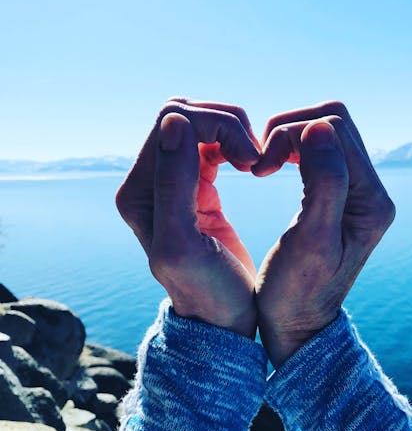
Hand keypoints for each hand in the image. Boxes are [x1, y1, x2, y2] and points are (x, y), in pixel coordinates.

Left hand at [116, 99, 259, 337]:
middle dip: (226, 124)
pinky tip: (251, 164)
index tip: (250, 159)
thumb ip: (174, 185)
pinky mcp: (196, 184)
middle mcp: (149, 181)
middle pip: (184, 115)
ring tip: (254, 162)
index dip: (217, 127)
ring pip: (198, 123)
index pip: (172, 122)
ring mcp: (173, 180)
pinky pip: (211, 142)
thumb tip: (175, 123)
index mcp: (138, 192)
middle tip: (254, 157)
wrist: (222, 315)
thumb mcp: (184, 246)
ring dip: (232, 132)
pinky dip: (234, 143)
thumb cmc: (208, 292)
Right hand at [252, 102, 395, 366]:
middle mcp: (370, 190)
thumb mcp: (309, 241)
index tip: (259, 167)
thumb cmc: (296, 292)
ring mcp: (355, 191)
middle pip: (332, 122)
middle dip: (289, 130)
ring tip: (262, 165)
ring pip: (323, 131)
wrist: (298, 322)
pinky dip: (290, 149)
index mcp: (371, 201)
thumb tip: (319, 127)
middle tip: (259, 162)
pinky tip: (271, 166)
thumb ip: (323, 182)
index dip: (290, 134)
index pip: (334, 129)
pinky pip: (317, 151)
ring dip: (287, 137)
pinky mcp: (337, 194)